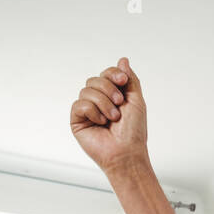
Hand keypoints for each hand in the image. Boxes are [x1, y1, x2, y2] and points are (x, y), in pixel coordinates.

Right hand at [71, 57, 147, 174]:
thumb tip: (123, 60)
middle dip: (108, 90)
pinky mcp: (77, 121)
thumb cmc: (134, 131)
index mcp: (112, 96)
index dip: (113, 74)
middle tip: (119, 105)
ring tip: (112, 118)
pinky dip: (92, 112)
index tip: (123, 82)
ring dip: (103, 103)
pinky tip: (100, 123)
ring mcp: (87, 111)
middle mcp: (98, 102)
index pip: (106, 74)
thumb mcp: (137, 100)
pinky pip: (79, 104)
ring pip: (86, 90)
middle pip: (94, 79)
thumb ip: (130, 79)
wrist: (126, 152)